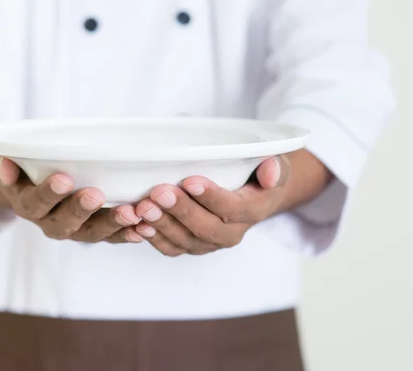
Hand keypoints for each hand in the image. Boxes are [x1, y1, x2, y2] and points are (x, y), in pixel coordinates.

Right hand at [0, 156, 144, 243]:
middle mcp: (50, 222)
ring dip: (111, 225)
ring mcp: (74, 229)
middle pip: (64, 223)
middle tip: (96, 195)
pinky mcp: (95, 231)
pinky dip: (127, 234)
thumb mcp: (7, 164)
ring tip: (130, 214)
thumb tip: (4, 164)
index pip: (34, 203)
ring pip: (91, 233)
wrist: (31, 187)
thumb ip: (4, 166)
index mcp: (28, 205)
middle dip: (81, 210)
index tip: (63, 178)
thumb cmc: (22, 169)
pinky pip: (111, 237)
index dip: (48, 193)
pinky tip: (143, 229)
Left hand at [133, 150, 329, 256]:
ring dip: (161, 225)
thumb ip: (274, 167)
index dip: (211, 197)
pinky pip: (172, 248)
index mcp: (253, 211)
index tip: (190, 181)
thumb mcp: (275, 164)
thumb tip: (271, 171)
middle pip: (205, 228)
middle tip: (157, 193)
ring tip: (142, 207)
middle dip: (180, 211)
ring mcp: (209, 243)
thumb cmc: (258, 173)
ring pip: (185, 241)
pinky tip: (137, 225)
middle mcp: (232, 233)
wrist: (255, 195)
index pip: (232, 208)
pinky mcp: (191, 246)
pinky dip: (153, 238)